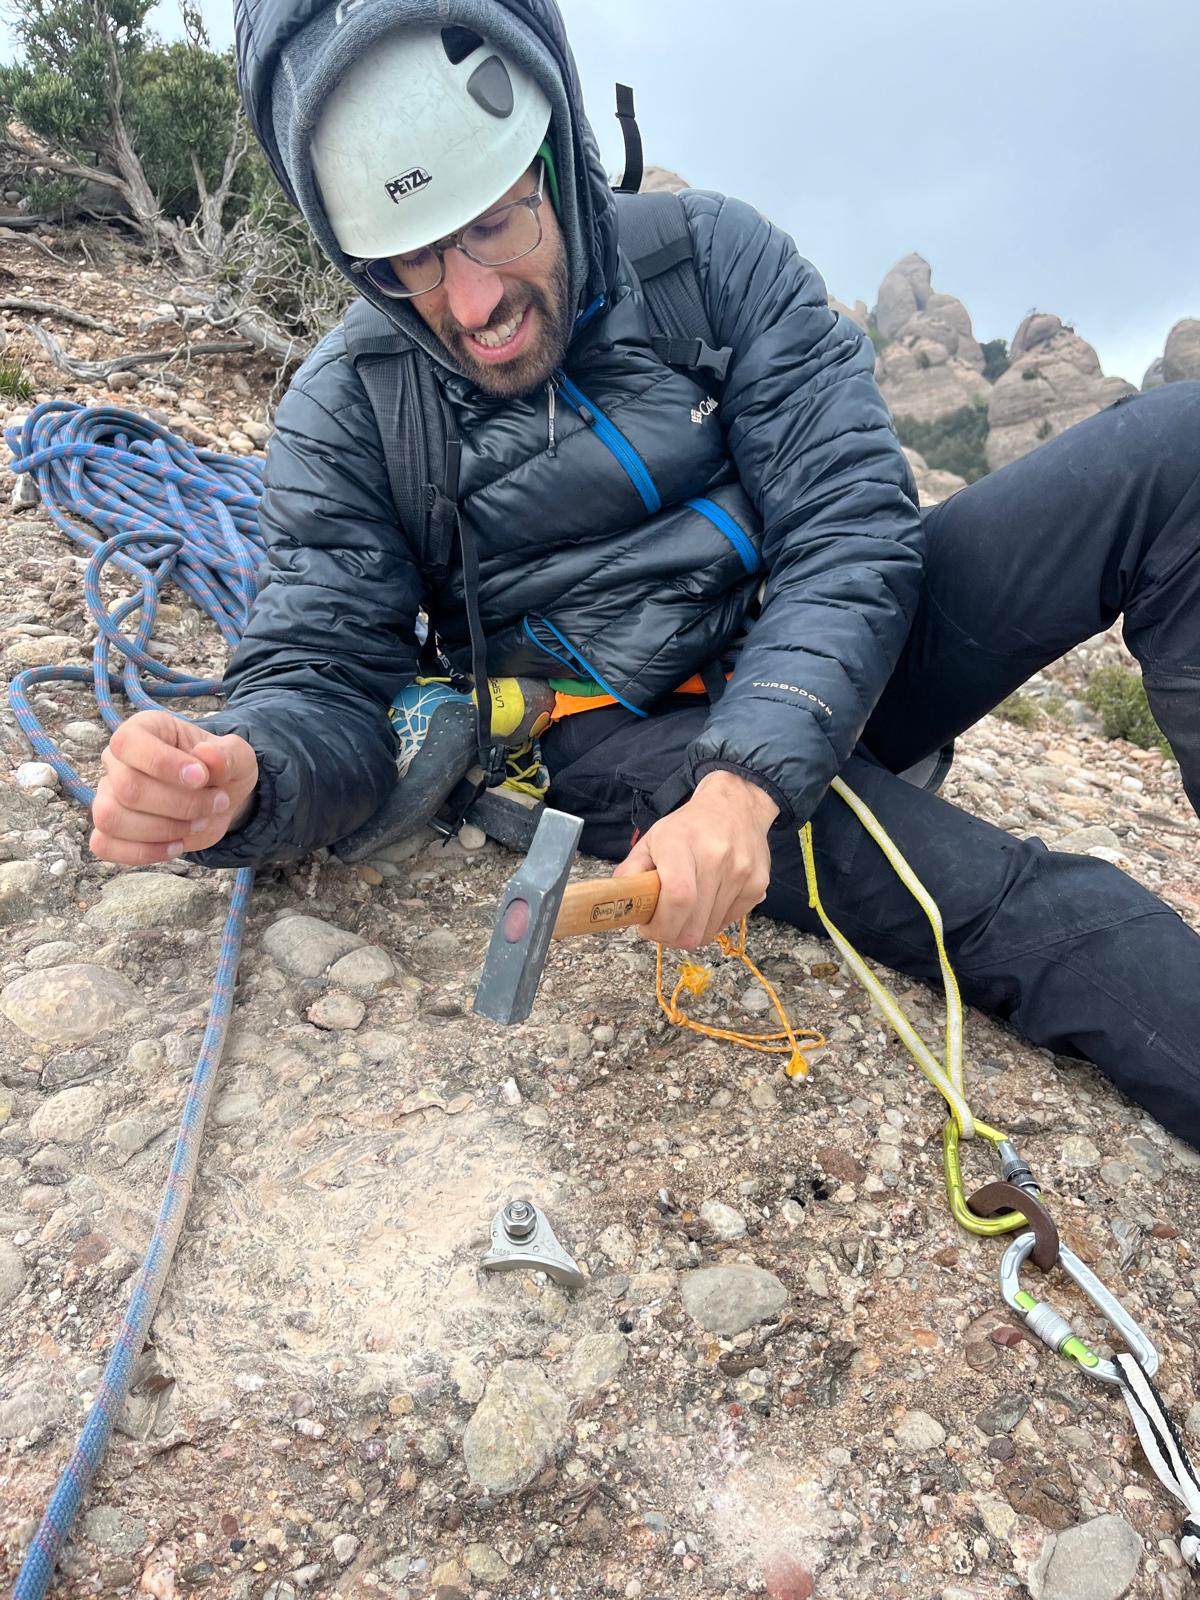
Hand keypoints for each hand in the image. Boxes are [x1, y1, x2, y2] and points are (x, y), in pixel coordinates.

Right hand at [90, 709, 258, 865]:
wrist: (220, 799)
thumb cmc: (222, 770)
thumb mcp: (238, 756)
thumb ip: (227, 754)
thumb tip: (206, 754)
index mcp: (144, 730)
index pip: (129, 743)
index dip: (163, 764)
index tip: (201, 778)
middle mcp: (118, 760)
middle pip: (128, 789)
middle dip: (180, 805)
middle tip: (216, 803)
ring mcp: (109, 795)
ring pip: (111, 818)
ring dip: (164, 829)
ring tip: (198, 823)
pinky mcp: (110, 829)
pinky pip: (103, 845)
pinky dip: (143, 852)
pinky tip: (176, 845)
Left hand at [612, 770, 778, 948]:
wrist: (736, 806)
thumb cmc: (689, 826)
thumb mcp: (652, 840)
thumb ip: (632, 872)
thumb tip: (619, 903)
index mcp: (682, 842)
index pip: (677, 898)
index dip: (660, 925)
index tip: (647, 927)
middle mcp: (716, 856)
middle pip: (693, 925)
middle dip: (671, 936)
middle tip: (662, 924)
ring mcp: (741, 872)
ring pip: (709, 930)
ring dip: (691, 929)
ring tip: (684, 909)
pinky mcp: (757, 885)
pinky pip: (728, 922)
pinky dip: (712, 922)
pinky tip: (705, 902)